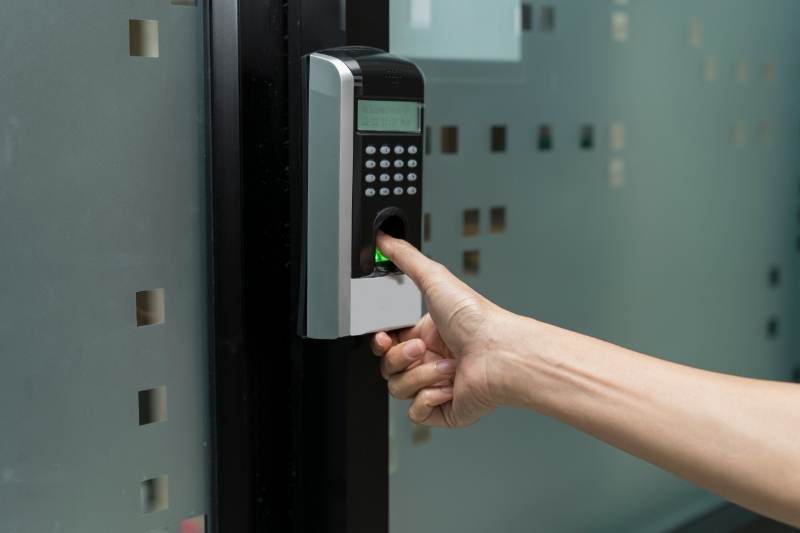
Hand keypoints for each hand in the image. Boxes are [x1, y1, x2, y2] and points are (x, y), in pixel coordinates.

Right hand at [371, 232, 523, 427]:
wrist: (501, 353)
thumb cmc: (477, 318)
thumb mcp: (435, 278)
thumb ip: (405, 258)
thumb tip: (384, 239)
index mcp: (425, 334)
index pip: (386, 343)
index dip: (378, 343)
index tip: (381, 337)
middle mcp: (430, 359)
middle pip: (388, 367)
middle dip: (399, 358)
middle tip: (419, 349)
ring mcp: (436, 386)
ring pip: (399, 389)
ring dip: (421, 376)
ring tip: (446, 365)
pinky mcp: (444, 410)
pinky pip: (416, 412)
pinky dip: (429, 400)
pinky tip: (448, 386)